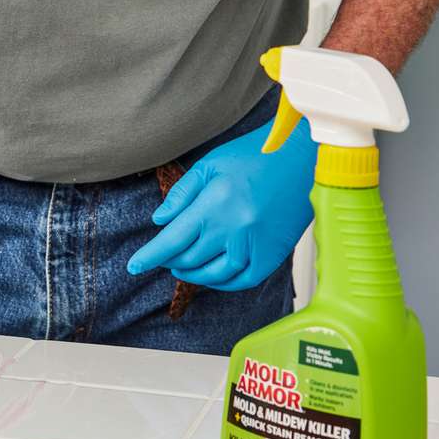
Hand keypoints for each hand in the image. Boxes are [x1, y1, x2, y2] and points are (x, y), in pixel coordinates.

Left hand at [127, 119, 315, 290]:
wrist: (304, 156)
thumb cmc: (257, 155)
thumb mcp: (210, 165)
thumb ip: (181, 194)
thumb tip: (159, 220)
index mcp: (213, 206)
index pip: (172, 241)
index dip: (149, 257)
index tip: (134, 266)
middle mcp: (233, 229)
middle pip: (190, 259)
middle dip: (169, 261)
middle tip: (162, 257)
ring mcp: (255, 244)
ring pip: (214, 274)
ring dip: (193, 274)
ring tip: (182, 267)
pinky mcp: (274, 254)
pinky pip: (243, 279)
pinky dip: (223, 283)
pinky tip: (213, 275)